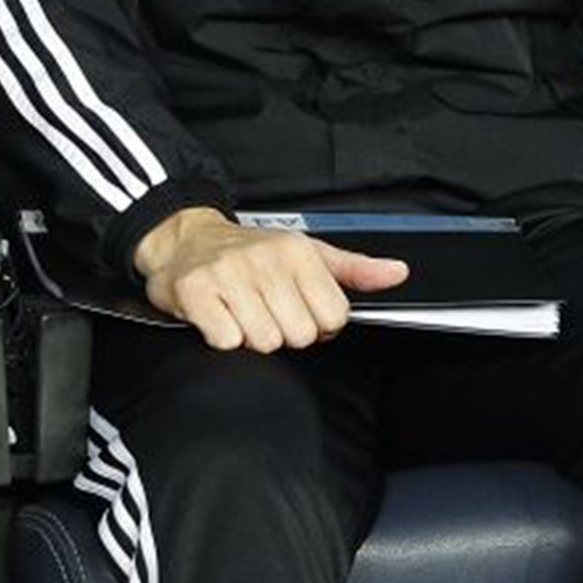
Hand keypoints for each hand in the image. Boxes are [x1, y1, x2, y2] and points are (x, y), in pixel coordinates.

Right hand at [132, 207, 409, 352]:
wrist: (184, 240)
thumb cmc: (250, 252)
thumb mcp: (307, 253)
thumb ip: (354, 269)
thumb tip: (397, 272)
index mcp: (297, 252)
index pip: (333, 317)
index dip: (317, 322)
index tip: (297, 307)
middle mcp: (264, 259)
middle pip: (300, 334)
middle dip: (283, 330)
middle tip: (264, 309)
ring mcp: (228, 274)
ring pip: (264, 342)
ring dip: (251, 335)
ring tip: (241, 311)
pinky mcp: (195, 292)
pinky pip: (226, 340)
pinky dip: (221, 336)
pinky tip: (219, 315)